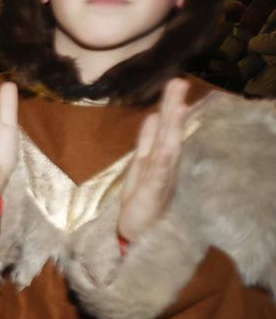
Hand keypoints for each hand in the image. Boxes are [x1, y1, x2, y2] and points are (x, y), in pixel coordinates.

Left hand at [117, 78, 189, 242]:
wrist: (139, 236)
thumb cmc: (141, 202)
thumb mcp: (140, 167)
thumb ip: (146, 143)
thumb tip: (152, 116)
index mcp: (157, 157)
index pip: (164, 127)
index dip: (168, 106)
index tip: (175, 82)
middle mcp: (164, 165)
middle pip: (169, 131)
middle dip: (173, 107)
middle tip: (179, 81)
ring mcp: (161, 178)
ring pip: (168, 147)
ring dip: (173, 127)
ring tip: (177, 105)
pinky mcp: (154, 193)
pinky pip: (159, 174)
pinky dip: (163, 159)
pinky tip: (166, 148)